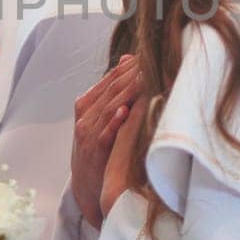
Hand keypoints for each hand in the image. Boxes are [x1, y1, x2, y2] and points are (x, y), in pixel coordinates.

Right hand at [71, 55, 142, 228]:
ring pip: (109, 107)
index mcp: (87, 104)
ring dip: (128, 92)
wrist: (85, 185)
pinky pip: (104, 133)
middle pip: (111, 88)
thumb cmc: (97, 149)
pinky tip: (125, 111)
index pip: (111, 78)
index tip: (151, 54)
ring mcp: (87, 132)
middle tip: (154, 59)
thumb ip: (112, 92)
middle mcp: (85, 115)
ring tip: (145, 78)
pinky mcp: (93, 151)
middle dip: (134, 73)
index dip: (131, 66)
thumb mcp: (102, 119)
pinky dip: (114, 121)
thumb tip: (127, 60)